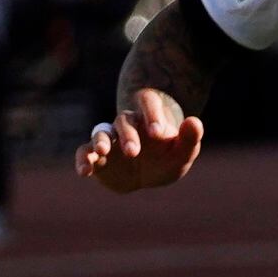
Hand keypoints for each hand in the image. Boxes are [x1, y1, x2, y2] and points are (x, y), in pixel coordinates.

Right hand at [76, 88, 203, 192]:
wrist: (149, 174)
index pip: (148, 102)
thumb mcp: (182, 151)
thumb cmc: (167, 157)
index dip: (151, 113)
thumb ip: (189, 138)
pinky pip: (85, 151)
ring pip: (101, 132)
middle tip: (133, 152)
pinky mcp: (97, 156)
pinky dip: (83, 159)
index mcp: (149, 117)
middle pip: (124, 121)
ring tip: (102, 151)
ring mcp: (110, 139)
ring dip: (100, 140)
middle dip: (127, 135)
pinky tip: (85, 171)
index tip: (158, 134)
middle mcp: (127, 125)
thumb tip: (194, 122)